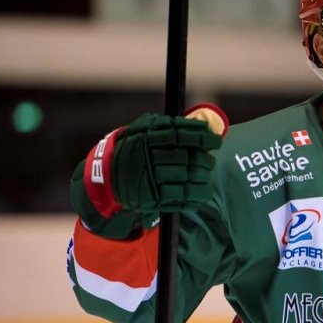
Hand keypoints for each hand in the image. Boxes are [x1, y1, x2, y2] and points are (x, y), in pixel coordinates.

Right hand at [85, 107, 224, 218]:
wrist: (106, 177)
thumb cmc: (131, 148)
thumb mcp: (142, 128)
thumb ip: (167, 124)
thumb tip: (199, 124)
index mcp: (147, 138)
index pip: (182, 136)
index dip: (202, 138)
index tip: (216, 140)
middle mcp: (149, 158)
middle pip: (188, 158)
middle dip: (205, 160)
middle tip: (209, 160)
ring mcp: (150, 179)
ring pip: (187, 178)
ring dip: (203, 177)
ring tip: (205, 174)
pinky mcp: (152, 198)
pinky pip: (181, 198)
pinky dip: (196, 195)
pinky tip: (202, 191)